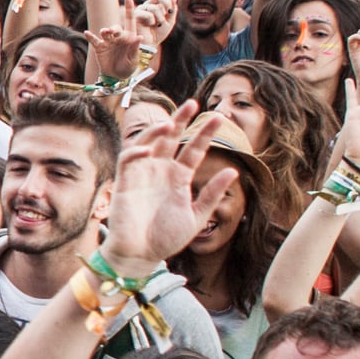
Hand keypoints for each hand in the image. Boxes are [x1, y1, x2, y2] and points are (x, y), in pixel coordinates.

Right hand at [103, 106, 235, 269]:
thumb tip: (233, 171)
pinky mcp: (126, 181)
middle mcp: (161, 171)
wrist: (141, 255)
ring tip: (171, 123)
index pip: (194, 149)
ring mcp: (143, 174)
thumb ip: (212, 194)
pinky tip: (149, 150)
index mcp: (179, 178)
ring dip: (158, 130)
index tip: (219, 118)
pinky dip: (136, 151)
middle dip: (181, 119)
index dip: (205, 133)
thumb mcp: (197, 217)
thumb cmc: (166, 238)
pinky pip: (129, 159)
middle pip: (171, 138)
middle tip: (193, 103)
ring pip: (148, 142)